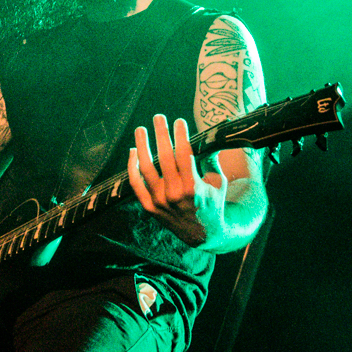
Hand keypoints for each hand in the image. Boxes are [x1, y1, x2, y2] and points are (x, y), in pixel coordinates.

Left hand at [127, 114, 227, 246]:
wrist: (203, 234)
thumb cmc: (213, 203)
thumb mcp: (219, 182)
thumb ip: (212, 159)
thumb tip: (211, 134)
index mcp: (193, 187)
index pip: (183, 153)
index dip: (180, 135)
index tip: (179, 121)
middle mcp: (174, 194)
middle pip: (164, 156)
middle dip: (161, 133)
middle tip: (159, 117)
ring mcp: (159, 202)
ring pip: (146, 167)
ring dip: (142, 145)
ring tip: (141, 129)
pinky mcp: (149, 207)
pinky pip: (136, 184)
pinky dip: (132, 167)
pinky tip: (133, 151)